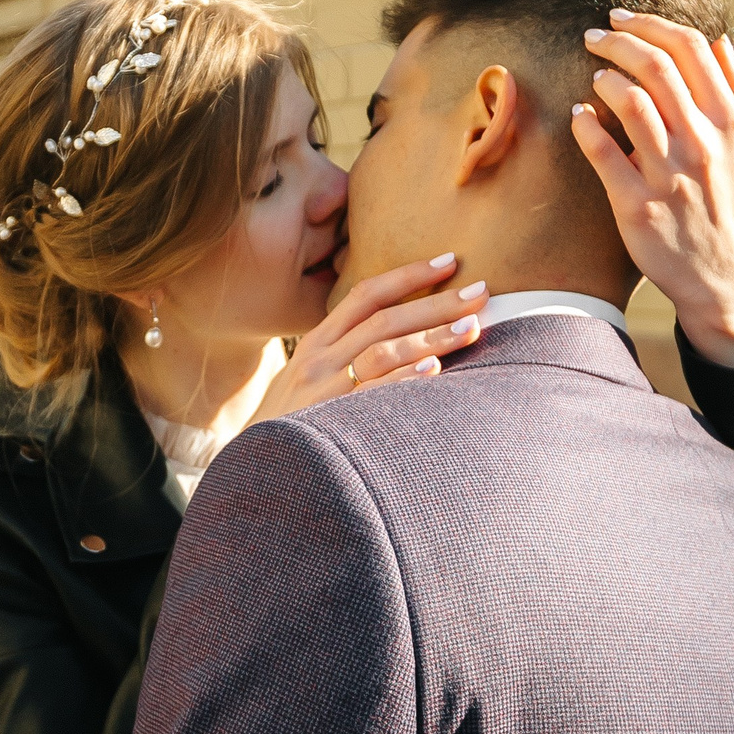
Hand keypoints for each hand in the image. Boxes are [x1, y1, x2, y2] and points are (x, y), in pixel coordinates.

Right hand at [251, 254, 490, 422]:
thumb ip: (342, 356)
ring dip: (432, 337)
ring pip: (382, 351)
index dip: (409, 275)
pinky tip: (434, 371)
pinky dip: (403, 380)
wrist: (253, 471)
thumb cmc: (287, 426)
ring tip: (472, 328)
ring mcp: (324, 390)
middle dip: (436, 302)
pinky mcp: (329, 422)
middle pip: (384, 319)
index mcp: (318, 343)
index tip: (449, 261)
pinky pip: (371, 396)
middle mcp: (320, 360)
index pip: (366, 295)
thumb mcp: (305, 380)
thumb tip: (400, 339)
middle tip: (480, 292)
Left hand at [570, 10, 733, 370]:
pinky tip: (579, 113)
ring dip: (606, 79)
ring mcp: (669, 175)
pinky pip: (602, 154)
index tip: (622, 18)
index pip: (690, 49)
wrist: (717, 270)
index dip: (651, 24)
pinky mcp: (637, 205)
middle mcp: (702, 143)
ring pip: (631, 104)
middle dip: (618, 41)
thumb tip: (719, 43)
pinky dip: (586, 125)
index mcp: (729, 122)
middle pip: (656, 68)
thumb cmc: (732, 198)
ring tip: (596, 76)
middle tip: (595, 36)